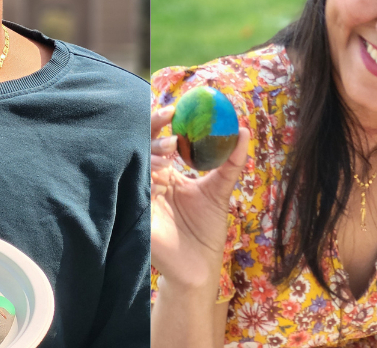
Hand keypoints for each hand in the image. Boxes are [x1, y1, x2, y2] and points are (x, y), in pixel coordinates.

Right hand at [150, 105, 249, 290]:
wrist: (200, 267)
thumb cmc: (207, 230)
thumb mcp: (221, 190)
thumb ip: (231, 162)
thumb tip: (242, 131)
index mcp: (166, 173)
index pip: (159, 139)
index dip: (161, 121)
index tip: (175, 109)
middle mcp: (150, 181)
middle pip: (143, 144)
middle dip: (153, 128)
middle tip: (169, 118)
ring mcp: (142, 195)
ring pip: (138, 162)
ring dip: (152, 152)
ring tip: (171, 151)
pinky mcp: (136, 214)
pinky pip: (134, 189)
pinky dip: (146, 178)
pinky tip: (159, 174)